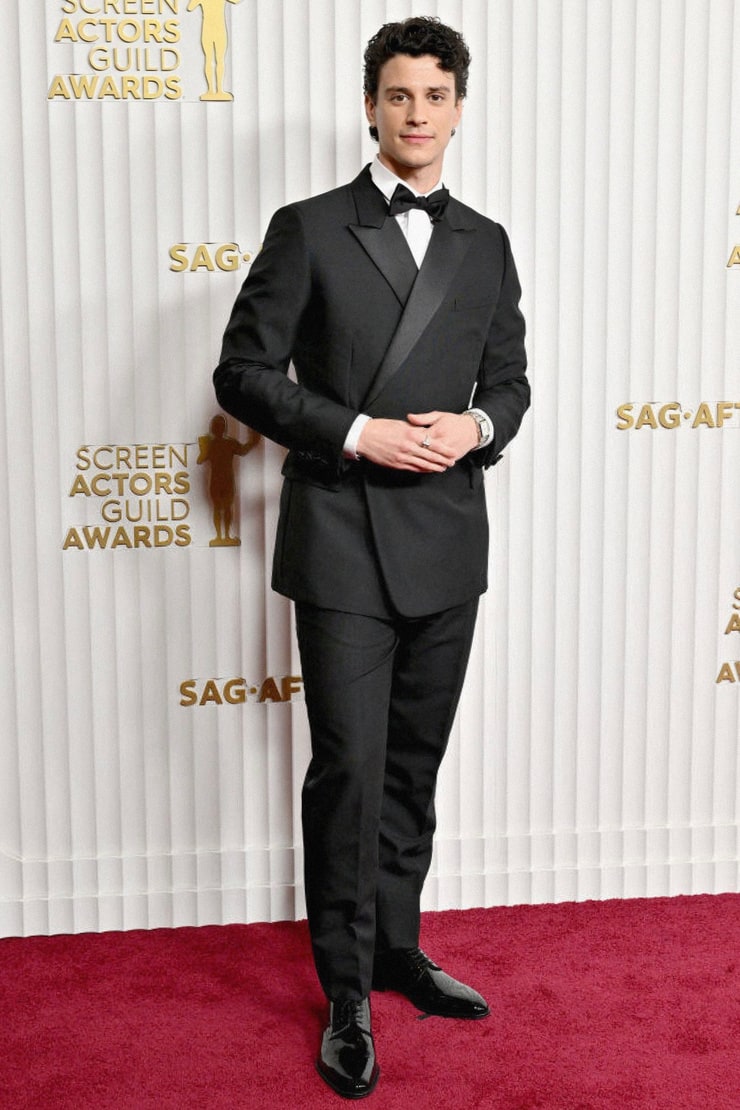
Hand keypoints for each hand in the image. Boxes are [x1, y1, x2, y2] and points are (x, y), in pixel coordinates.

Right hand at [356, 411, 477, 471]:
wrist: (364, 437)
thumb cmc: (382, 427)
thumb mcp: (401, 424)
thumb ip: (414, 429)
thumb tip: (426, 433)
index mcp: (411, 434)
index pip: (433, 443)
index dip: (445, 449)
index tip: (453, 452)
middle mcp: (408, 446)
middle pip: (431, 455)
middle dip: (443, 460)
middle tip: (452, 462)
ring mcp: (403, 457)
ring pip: (423, 464)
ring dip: (435, 467)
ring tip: (443, 468)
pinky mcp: (397, 464)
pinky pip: (413, 468)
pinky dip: (422, 470)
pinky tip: (429, 470)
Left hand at [406, 411, 479, 459]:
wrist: (473, 429)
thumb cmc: (455, 422)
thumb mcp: (438, 416)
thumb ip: (422, 418)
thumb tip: (409, 418)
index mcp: (437, 431)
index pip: (418, 438)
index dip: (409, 440)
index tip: (402, 440)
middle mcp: (442, 442)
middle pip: (423, 451)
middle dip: (413, 452)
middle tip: (404, 452)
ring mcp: (447, 452)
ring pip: (431, 460)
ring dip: (420, 462)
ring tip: (411, 461)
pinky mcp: (452, 458)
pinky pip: (439, 464)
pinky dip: (431, 466)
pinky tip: (423, 466)